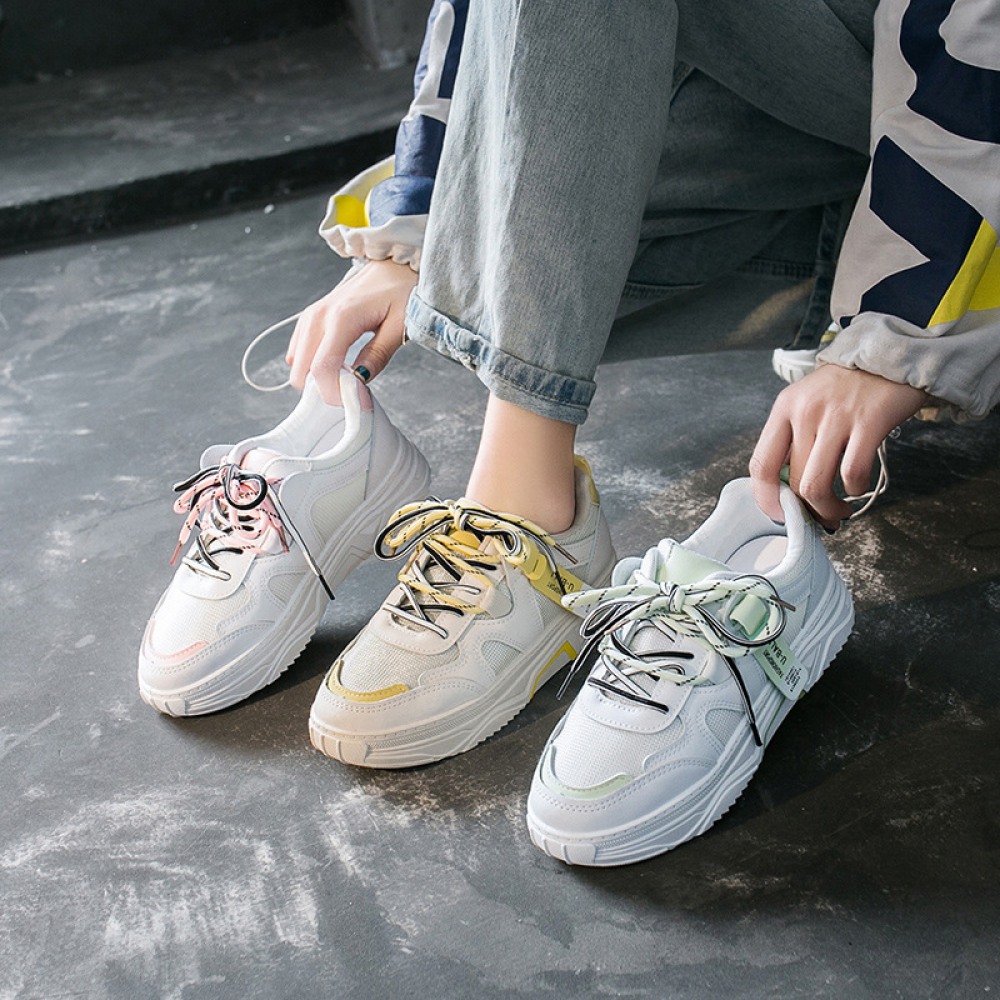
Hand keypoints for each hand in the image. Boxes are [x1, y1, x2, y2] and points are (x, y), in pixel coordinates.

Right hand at [286, 258, 418, 403]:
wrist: (394, 265)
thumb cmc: (401, 290)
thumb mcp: (400, 326)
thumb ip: (378, 356)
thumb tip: (359, 382)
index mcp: (342, 318)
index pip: (322, 368)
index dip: (334, 393)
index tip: (356, 404)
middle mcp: (320, 316)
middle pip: (303, 369)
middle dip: (325, 389)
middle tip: (353, 394)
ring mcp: (312, 315)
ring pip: (297, 361)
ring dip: (317, 378)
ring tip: (347, 379)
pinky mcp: (311, 317)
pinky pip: (299, 350)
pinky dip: (312, 365)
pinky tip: (336, 366)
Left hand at [749, 365, 927, 528]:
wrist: (890, 353)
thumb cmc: (847, 386)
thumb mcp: (807, 401)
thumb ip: (794, 437)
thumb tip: (787, 487)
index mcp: (784, 408)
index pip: (761, 464)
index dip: (767, 498)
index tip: (780, 515)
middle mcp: (805, 412)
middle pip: (793, 482)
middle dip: (807, 511)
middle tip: (821, 518)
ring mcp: (836, 417)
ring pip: (817, 485)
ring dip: (828, 509)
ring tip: (839, 511)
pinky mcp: (869, 422)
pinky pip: (852, 473)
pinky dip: (855, 490)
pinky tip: (858, 487)